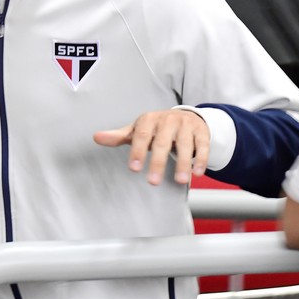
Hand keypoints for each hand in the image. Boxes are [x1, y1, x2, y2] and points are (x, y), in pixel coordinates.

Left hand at [93, 109, 209, 184]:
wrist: (185, 116)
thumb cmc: (156, 128)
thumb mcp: (137, 130)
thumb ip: (118, 136)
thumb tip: (96, 137)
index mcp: (149, 120)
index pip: (142, 135)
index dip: (138, 151)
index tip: (134, 168)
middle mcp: (168, 120)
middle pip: (163, 142)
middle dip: (158, 162)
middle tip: (153, 182)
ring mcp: (186, 125)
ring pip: (185, 144)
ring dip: (183, 163)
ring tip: (180, 181)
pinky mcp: (201, 131)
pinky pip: (202, 145)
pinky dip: (201, 159)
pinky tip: (198, 172)